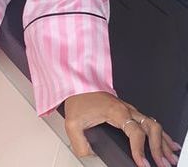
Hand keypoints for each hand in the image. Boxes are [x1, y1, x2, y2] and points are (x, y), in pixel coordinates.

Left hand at [63, 91, 181, 166]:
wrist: (77, 84)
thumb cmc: (78, 99)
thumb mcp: (73, 122)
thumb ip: (80, 142)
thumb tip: (89, 156)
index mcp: (115, 111)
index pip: (135, 132)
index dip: (140, 149)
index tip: (142, 163)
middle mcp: (126, 109)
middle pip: (151, 128)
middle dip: (158, 148)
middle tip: (162, 164)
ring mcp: (129, 109)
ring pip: (153, 124)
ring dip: (163, 142)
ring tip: (169, 157)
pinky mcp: (129, 110)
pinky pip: (149, 121)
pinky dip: (161, 134)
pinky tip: (167, 143)